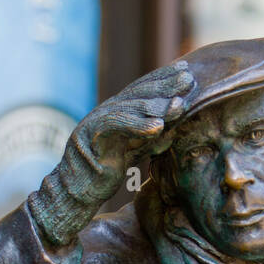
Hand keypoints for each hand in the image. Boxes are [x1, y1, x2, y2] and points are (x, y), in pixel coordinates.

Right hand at [29, 61, 195, 245]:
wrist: (76, 191)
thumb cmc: (103, 173)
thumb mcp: (131, 154)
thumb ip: (148, 142)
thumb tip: (170, 133)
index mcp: (118, 113)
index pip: (143, 92)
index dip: (164, 80)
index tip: (186, 72)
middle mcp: (108, 111)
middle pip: (139, 93)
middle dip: (164, 85)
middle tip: (187, 78)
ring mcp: (99, 120)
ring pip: (131, 108)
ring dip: (157, 106)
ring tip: (179, 106)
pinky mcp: (92, 135)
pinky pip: (117, 125)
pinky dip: (138, 125)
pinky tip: (158, 126)